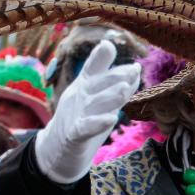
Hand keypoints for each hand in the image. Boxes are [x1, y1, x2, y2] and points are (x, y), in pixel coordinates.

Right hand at [34, 41, 140, 183]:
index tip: (111, 45)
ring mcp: (75, 116)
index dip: (100, 57)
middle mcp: (78, 98)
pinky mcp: (74, 135)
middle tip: (133, 70)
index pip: (92, 69)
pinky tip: (111, 119)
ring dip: (110, 96)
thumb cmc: (82, 118)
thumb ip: (114, 84)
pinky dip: (98, 123)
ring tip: (125, 89)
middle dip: (115, 77)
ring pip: (95, 104)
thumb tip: (136, 69)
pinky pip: (86, 128)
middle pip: (97, 85)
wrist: (57, 149)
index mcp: (84, 86)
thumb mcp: (97, 98)